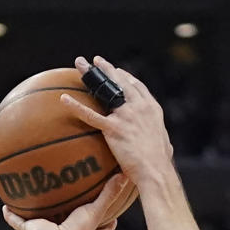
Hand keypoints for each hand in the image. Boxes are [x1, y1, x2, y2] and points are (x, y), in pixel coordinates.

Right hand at [2, 172, 135, 229]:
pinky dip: (12, 216)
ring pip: (45, 223)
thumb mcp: (95, 212)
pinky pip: (19, 222)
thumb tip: (124, 176)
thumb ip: (109, 195)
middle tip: (78, 202)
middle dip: (73, 217)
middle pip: (73, 226)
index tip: (116, 218)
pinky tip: (6, 205)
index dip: (108, 226)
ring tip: (38, 198)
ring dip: (40, 214)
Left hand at [59, 55, 173, 188]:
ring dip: (91, 76)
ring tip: (80, 65)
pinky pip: (90, 115)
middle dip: (108, 68)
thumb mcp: (165, 146)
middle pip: (120, 81)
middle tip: (96, 60)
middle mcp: (138, 106)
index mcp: (151, 108)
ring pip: (104, 91)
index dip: (126, 78)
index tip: (118, 71)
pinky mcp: (113, 128)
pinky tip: (63, 99)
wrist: (156, 170)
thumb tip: (166, 149)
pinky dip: (75, 106)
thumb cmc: (160, 164)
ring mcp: (125, 115)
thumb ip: (161, 141)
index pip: (137, 87)